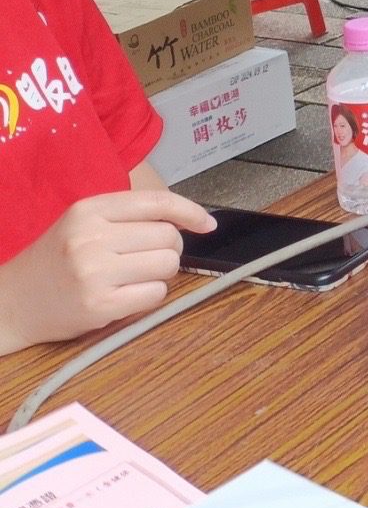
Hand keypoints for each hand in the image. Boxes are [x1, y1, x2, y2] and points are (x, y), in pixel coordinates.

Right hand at [0, 190, 213, 352]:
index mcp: (89, 210)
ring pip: (168, 264)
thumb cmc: (57, 260)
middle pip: (168, 236)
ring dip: (160, 273)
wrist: (12, 302)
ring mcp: (94, 272)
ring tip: (132, 277)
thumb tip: (189, 220)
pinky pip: (156, 294)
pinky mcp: (99, 305)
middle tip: (143, 259)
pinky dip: (150, 295)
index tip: (207, 224)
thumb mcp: (83, 223)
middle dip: (168, 249)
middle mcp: (91, 237)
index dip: (190, 211)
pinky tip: (125, 295)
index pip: (157, 202)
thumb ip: (129, 216)